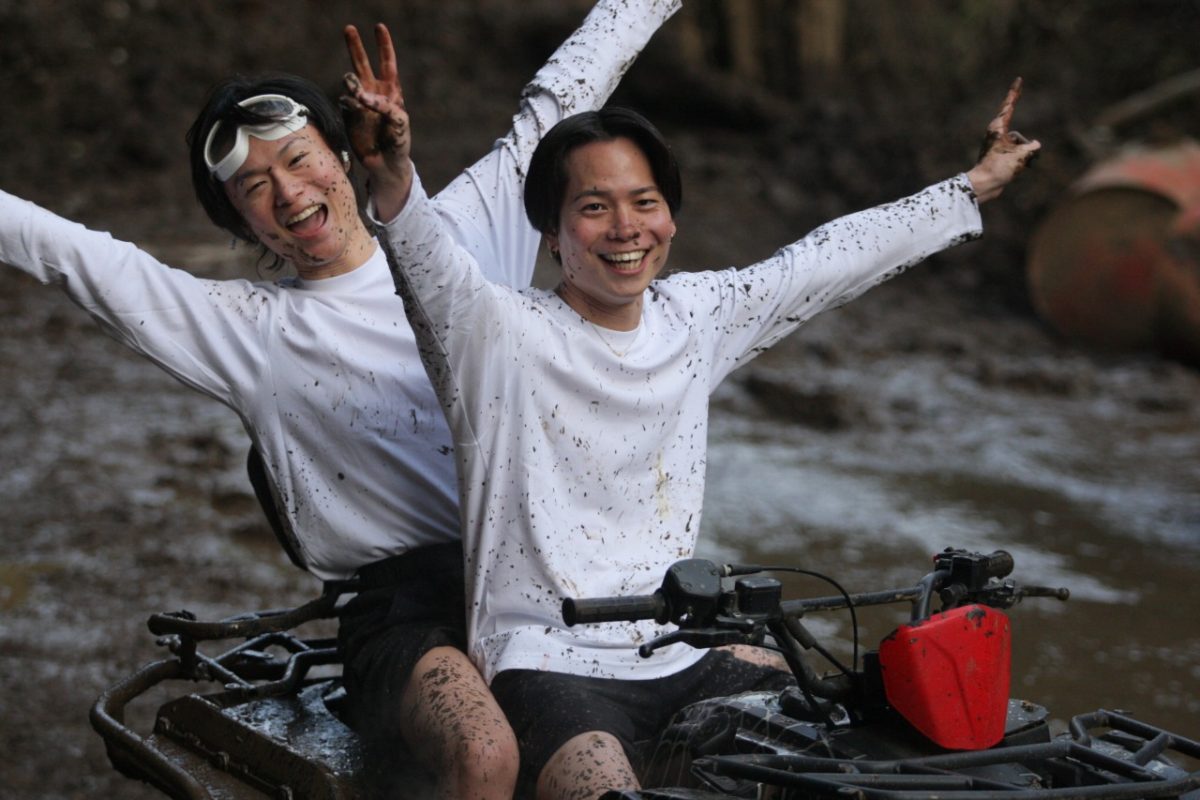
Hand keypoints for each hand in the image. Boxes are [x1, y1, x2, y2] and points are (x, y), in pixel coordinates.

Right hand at [340, 23, 412, 214]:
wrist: (386, 164)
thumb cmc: (399, 142)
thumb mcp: (400, 122)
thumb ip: (384, 106)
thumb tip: (361, 96)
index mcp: (391, 91)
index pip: (387, 62)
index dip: (384, 45)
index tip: (379, 27)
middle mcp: (374, 93)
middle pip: (363, 63)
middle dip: (356, 46)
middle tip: (349, 28)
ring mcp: (360, 103)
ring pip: (351, 82)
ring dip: (352, 82)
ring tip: (354, 87)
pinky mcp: (349, 115)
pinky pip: (345, 101)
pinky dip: (349, 102)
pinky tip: (355, 108)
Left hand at [966, 78, 1040, 203]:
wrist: (984, 185)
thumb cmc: (998, 168)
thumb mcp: (1021, 155)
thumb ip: (1033, 147)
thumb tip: (1035, 147)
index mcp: (998, 128)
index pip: (1009, 105)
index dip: (1015, 92)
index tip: (1019, 79)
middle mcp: (997, 134)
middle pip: (1020, 137)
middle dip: (1024, 150)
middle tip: (1010, 161)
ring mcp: (999, 146)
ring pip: (1022, 147)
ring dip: (1024, 157)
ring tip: (1014, 168)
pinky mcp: (1001, 156)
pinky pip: (1018, 155)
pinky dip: (1022, 162)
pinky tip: (1018, 171)